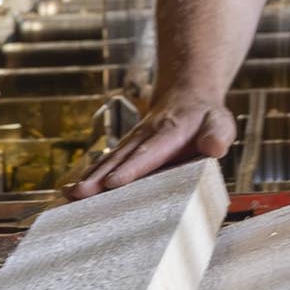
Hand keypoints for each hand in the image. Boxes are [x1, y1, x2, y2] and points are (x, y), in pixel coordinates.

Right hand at [65, 94, 236, 198]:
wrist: (186, 94)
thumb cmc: (205, 116)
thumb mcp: (220, 122)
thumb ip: (218, 134)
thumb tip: (214, 148)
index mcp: (170, 133)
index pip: (149, 152)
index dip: (131, 168)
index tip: (113, 182)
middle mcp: (145, 136)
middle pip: (120, 158)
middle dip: (99, 177)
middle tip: (81, 194)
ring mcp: (133, 142)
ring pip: (109, 161)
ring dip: (89, 178)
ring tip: (69, 195)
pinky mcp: (126, 149)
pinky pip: (106, 164)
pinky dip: (89, 177)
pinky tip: (72, 192)